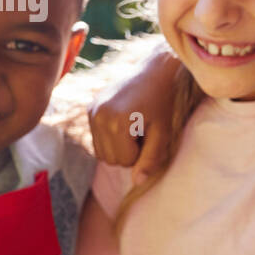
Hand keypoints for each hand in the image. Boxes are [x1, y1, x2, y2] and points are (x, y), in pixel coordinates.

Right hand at [87, 45, 178, 183]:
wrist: (155, 71)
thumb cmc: (164, 103)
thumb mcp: (163, 133)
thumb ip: (151, 159)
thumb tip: (137, 182)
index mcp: (116, 121)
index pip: (124, 161)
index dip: (141, 153)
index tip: (150, 133)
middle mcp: (98, 115)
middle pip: (110, 159)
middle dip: (129, 152)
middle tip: (143, 130)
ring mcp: (92, 111)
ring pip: (102, 152)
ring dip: (119, 146)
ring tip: (134, 127)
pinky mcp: (90, 108)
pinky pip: (98, 140)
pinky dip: (112, 138)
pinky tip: (125, 122)